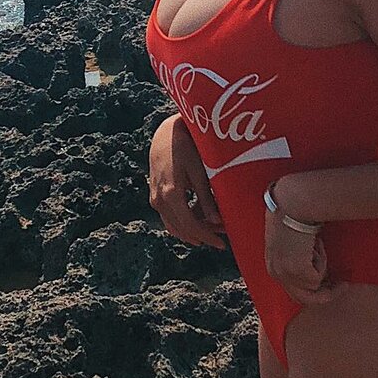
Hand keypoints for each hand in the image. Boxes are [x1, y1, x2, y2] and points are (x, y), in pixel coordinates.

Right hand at [148, 113, 226, 249]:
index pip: (191, 226)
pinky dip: (182, 224)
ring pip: (173, 226)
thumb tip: (217, 221)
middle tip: (220, 240)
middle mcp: (160, 200)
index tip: (222, 244)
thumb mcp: (199, 171)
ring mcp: (155, 198)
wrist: (166, 134)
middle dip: (202, 236)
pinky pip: (168, 217)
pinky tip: (197, 222)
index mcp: (172, 194)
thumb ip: (206, 197)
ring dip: (191, 232)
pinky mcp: (155, 195)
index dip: (207, 237)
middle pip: (182, 229)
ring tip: (211, 232)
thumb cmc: (186, 148)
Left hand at [264, 207, 344, 305]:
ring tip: (316, 243)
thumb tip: (311, 268)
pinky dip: (322, 260)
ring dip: (321, 263)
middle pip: (304, 299)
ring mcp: (286, 274)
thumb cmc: (291, 212)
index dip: (313, 291)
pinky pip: (319, 276)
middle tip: (343, 286)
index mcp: (271, 266)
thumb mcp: (287, 239)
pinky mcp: (298, 271)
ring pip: (315, 285)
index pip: (293, 291)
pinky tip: (315, 243)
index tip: (328, 286)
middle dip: (326, 295)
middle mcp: (276, 273)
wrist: (291, 202)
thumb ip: (293, 256)